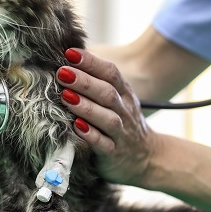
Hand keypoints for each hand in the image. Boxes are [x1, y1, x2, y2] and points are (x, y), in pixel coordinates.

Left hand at [56, 48, 157, 185]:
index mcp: (123, 94)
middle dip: (84, 82)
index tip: (70, 53)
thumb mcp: (116, 99)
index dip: (91, 62)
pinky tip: (76, 127)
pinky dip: (90, 135)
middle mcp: (124, 111)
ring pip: (107, 118)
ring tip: (66, 97)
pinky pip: (104, 144)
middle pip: (107, 93)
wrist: (148, 158)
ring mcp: (121, 133)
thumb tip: (68, 58)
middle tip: (62, 73)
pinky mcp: (114, 154)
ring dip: (86, 107)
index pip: (110, 72)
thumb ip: (97, 81)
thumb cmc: (122, 122)